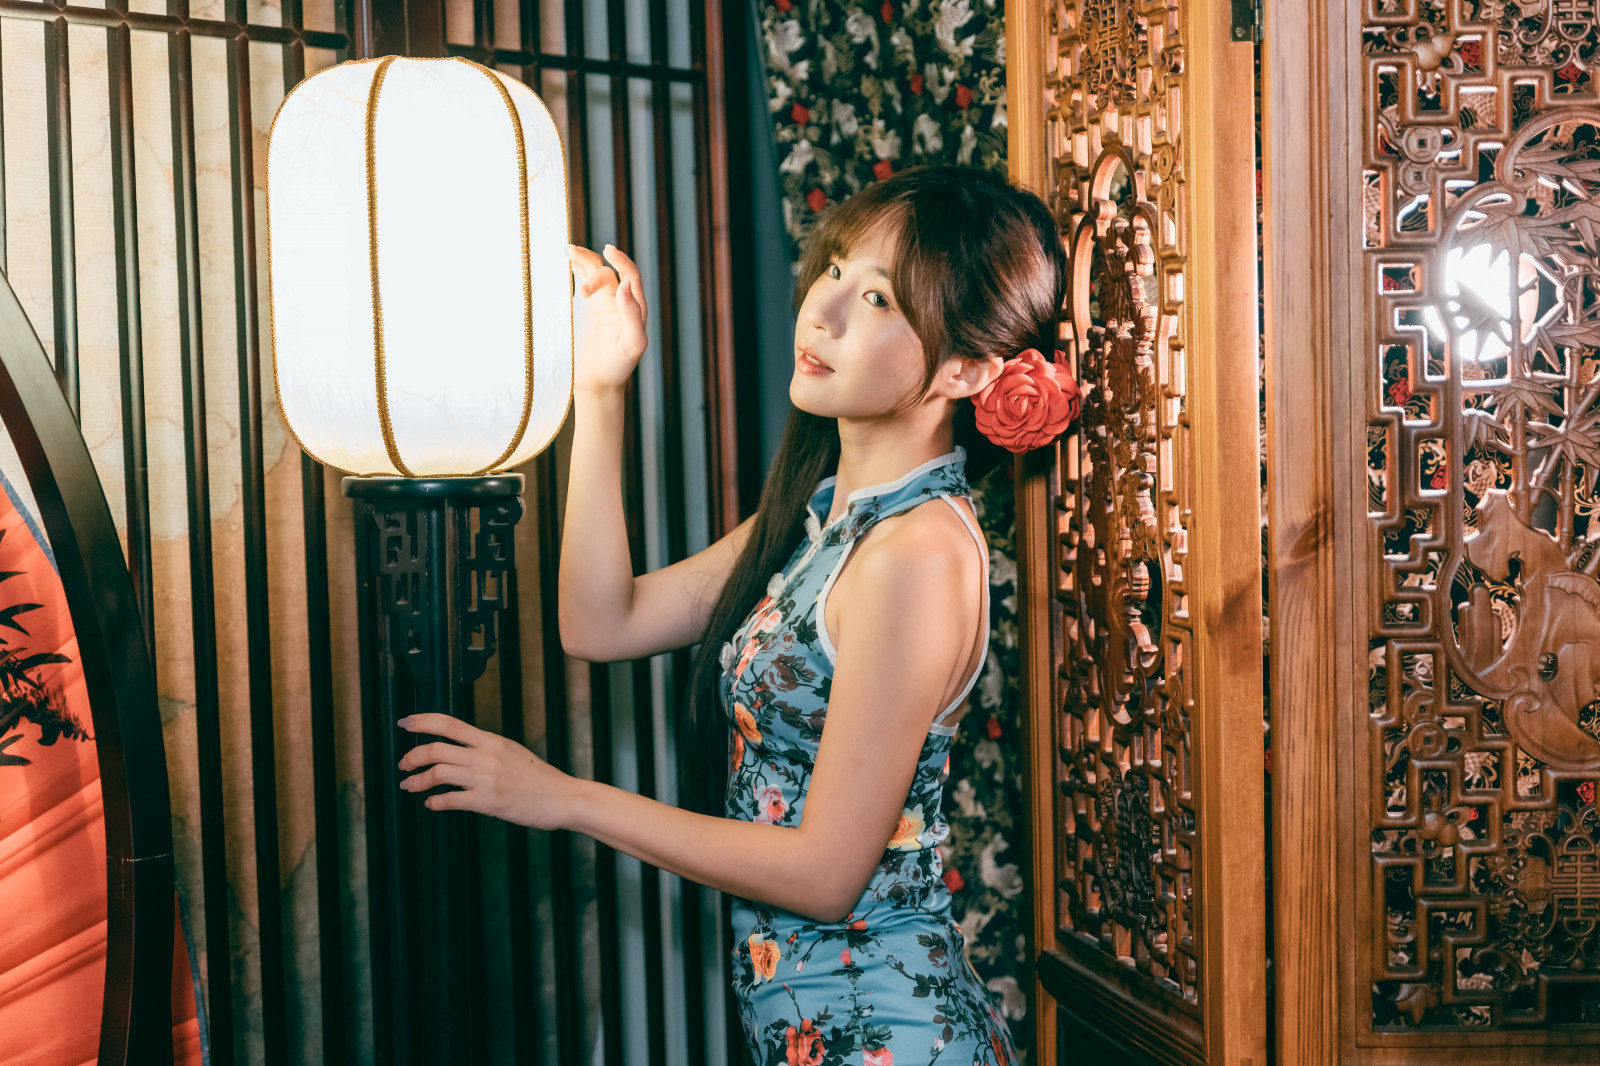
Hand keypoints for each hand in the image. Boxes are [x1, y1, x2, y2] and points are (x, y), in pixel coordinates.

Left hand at [396, 713, 577, 830]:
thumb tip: (460, 749)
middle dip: (412, 756)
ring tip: (409, 786)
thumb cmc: (538, 777)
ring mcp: (485, 779)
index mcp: (491, 741)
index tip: (405, 723)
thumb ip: (486, 748)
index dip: (422, 721)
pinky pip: (450, 800)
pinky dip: (435, 802)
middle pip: (436, 749)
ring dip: (417, 781)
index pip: (449, 724)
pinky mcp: (487, 802)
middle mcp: (486, 756)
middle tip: (404, 764)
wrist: (561, 797)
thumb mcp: (511, 752)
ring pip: (438, 774)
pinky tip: (431, 804)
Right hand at [569, 243, 647, 394]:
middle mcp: (620, 301)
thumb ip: (632, 315)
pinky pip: (581, 281)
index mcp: (635, 308)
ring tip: (568, 251)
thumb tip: (625, 286)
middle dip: (594, 275)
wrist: (596, 383)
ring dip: (583, 259)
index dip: (621, 261)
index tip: (608, 251)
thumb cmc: (617, 367)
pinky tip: (568, 259)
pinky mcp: (585, 307)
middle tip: (581, 293)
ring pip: (594, 271)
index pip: (630, 276)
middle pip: (608, 273)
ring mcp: (601, 302)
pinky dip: (576, 268)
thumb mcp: (631, 344)